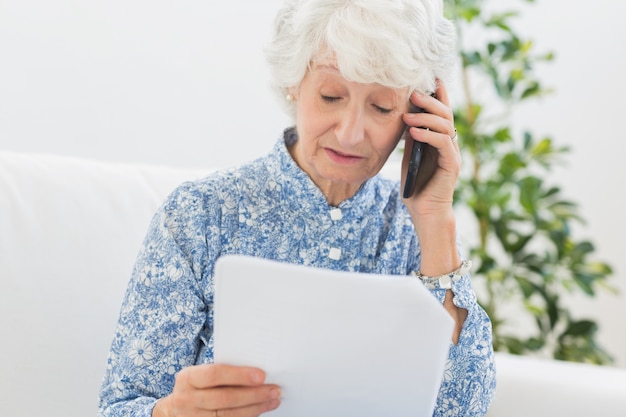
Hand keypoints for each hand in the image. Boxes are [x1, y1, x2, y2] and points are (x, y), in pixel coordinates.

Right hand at [153, 364, 280, 416]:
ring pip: (229, 415)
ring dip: (255, 408)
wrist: (177, 409)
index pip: (214, 374)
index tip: (262, 375)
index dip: (239, 375)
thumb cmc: (198, 385)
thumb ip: (223, 371)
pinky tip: (260, 410)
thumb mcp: (202, 374)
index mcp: (188, 378)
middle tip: (274, 389)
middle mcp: (187, 399)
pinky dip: (247, 416)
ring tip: (272, 400)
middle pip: (224, 398)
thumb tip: (257, 371)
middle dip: (253, 394)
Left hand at [401, 80, 459, 216]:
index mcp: (441, 141)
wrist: (424, 213)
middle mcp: (450, 144)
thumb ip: (411, 139)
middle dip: (431, 100)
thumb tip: (405, 116)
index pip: (442, 113)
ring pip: (445, 126)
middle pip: (446, 114)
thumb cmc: (416, 187)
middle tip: (414, 91)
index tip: (429, 78)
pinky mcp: (451, 165)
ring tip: (407, 113)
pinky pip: (442, 143)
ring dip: (425, 116)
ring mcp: (452, 154)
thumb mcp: (409, 157)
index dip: (438, 95)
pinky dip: (427, 135)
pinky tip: (413, 131)